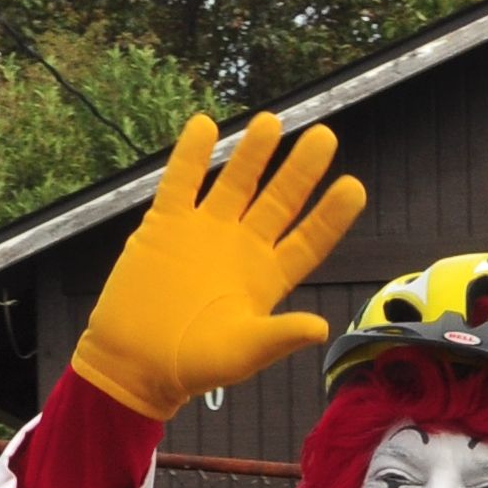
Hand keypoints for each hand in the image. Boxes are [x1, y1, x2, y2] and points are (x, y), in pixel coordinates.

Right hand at [69, 112, 366, 421]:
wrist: (133, 362)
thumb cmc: (193, 365)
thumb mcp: (241, 354)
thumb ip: (279, 337)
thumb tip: (320, 327)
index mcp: (268, 278)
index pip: (308, 241)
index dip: (330, 216)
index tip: (354, 188)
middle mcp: (242, 247)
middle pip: (279, 201)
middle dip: (300, 170)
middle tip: (324, 138)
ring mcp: (205, 231)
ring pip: (235, 182)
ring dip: (253, 153)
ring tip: (272, 123)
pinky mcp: (166, 224)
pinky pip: (181, 181)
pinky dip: (190, 155)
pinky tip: (205, 126)